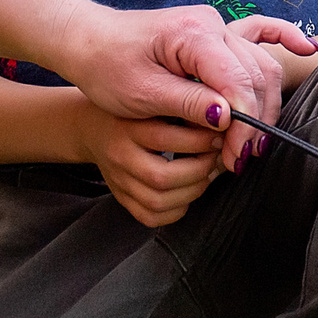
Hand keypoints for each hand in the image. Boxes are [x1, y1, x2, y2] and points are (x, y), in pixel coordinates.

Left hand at [52, 4, 315, 174]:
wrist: (86, 39)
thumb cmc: (105, 64)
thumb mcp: (139, 92)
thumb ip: (187, 102)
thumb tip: (228, 119)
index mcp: (193, 33)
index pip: (236, 80)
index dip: (244, 123)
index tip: (237, 158)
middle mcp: (213, 24)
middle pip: (256, 76)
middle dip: (256, 122)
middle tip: (242, 161)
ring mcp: (218, 28)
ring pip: (261, 68)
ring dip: (264, 106)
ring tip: (253, 144)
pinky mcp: (216, 37)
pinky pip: (261, 41)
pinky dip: (287, 41)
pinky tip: (309, 49)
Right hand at [72, 104, 224, 227]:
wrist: (93, 127)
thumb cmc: (135, 113)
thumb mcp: (156, 100)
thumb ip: (186, 108)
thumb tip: (225, 120)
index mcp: (128, 127)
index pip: (167, 139)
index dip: (202, 141)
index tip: (219, 135)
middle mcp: (120, 156)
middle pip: (162, 177)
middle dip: (200, 169)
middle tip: (214, 156)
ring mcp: (118, 180)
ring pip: (158, 201)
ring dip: (193, 191)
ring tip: (205, 173)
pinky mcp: (121, 197)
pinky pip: (151, 216)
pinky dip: (176, 209)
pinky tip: (186, 191)